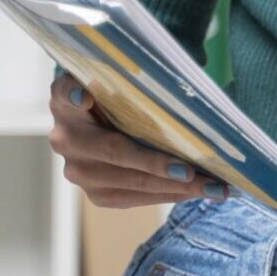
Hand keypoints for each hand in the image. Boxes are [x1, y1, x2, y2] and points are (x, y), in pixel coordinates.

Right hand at [49, 71, 219, 206]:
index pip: (64, 92)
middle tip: (192, 171)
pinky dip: (168, 194)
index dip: (72, 95)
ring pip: (128, 183)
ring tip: (211, 187)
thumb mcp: (125, 79)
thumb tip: (181, 83)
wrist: (106, 120)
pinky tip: (196, 191)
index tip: (83, 97)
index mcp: (66, 99)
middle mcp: (65, 137)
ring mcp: (76, 170)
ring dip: (173, 187)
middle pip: (113, 152)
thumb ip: (137, 77)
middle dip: (156, 165)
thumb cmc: (124, 93)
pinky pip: (133, 199)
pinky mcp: (95, 193)